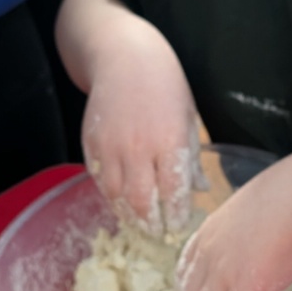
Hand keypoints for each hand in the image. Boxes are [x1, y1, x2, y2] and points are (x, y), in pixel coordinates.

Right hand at [82, 23, 202, 233]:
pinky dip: (109, 193)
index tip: (177, 227)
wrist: (124, 57)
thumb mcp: (188, 118)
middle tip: (156, 232)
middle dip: (150, 224)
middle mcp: (139, 148)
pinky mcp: (91, 143)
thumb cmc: (164, 85)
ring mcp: (111, 146)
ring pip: (116, 196)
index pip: (173, 193)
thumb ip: (191, 157)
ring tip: (137, 220)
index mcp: (170, 142)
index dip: (174, 216)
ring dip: (127, 213)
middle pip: (141, 202)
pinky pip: (99, 179)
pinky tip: (120, 197)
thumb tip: (200, 189)